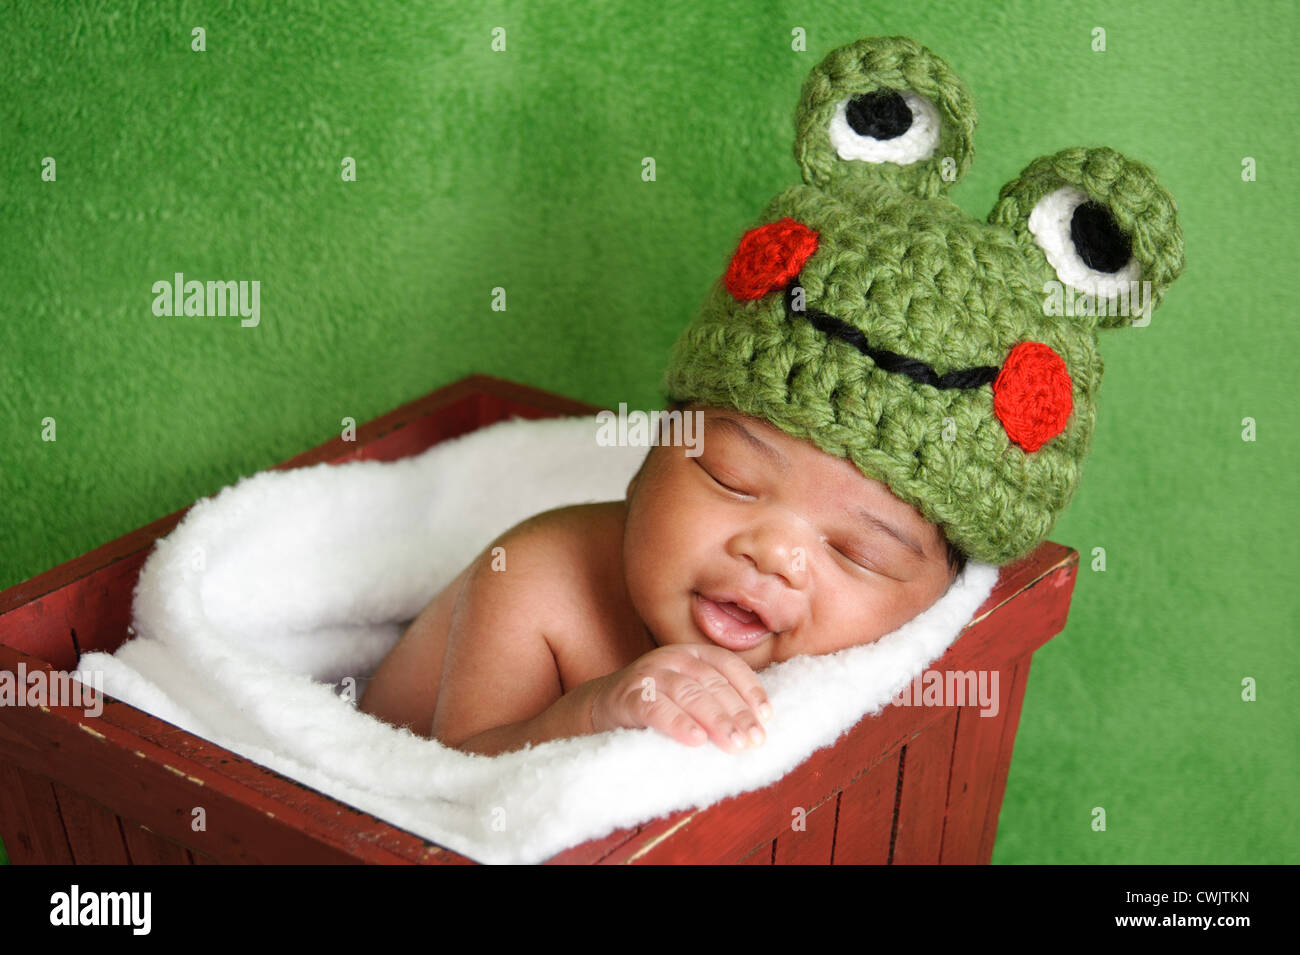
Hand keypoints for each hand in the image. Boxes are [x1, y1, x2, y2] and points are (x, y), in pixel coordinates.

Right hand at [590, 644, 772, 751]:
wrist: (601, 707)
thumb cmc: (657, 706)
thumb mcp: (689, 695)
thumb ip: (717, 700)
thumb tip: (758, 725)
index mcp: (693, 654)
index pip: (729, 665)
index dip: (751, 690)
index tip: (767, 718)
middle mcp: (672, 658)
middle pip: (712, 682)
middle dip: (738, 712)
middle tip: (755, 740)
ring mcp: (649, 674)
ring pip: (688, 694)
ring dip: (716, 720)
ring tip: (734, 744)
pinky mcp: (627, 696)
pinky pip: (655, 709)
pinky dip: (677, 723)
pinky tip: (695, 739)